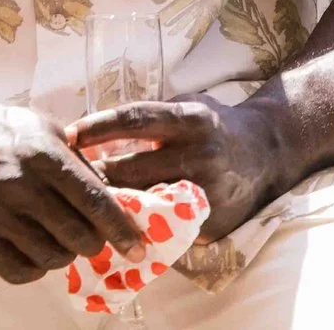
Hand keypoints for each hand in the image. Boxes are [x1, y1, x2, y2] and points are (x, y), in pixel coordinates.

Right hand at [0, 94, 152, 284]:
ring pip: (50, 257)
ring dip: (65, 255)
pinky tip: (35, 251)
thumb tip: (116, 197)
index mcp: (44, 155)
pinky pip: (18, 272)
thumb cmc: (6, 131)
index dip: (120, 228)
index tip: (137, 246)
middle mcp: (21, 185)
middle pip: (76, 235)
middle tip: (92, 238)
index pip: (93, 200)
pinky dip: (35, 269)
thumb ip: (80, 162)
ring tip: (60, 239)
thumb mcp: (48, 131)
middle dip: (94, 243)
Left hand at [68, 98, 287, 240]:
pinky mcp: (210, 222)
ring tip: (83, 204)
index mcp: (190, 120)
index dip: (99, 127)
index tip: (69, 134)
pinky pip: (167, 227)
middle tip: (67, 178)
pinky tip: (118, 225)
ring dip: (113, 204)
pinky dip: (141, 226)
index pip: (135, 120)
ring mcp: (206, 191)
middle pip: (133, 168)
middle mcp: (199, 154)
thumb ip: (151, 117)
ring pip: (145, 202)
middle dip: (96, 175)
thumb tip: (97, 128)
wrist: (266, 154)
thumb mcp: (189, 107)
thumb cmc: (216, 126)